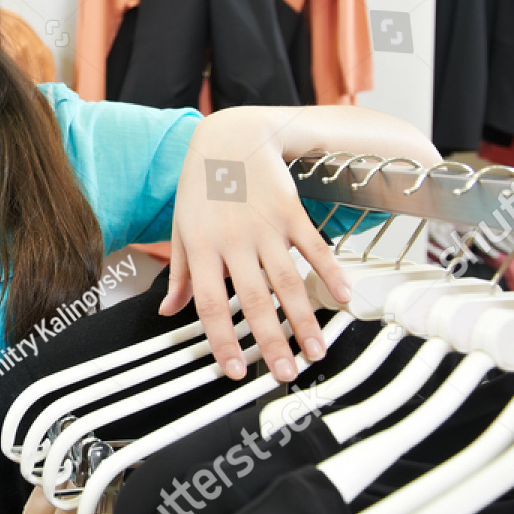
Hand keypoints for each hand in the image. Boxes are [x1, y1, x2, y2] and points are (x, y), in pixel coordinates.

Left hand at [159, 105, 438, 383]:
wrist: (229, 138)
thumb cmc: (201, 188)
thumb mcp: (181, 230)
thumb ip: (177, 274)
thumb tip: (168, 313)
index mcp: (200, 250)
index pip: (210, 306)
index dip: (222, 341)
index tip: (236, 371)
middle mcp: (232, 242)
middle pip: (253, 301)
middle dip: (271, 342)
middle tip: (286, 375)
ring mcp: (264, 226)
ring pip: (287, 281)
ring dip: (305, 319)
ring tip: (317, 351)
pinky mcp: (290, 211)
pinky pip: (313, 246)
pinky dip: (330, 272)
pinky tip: (345, 298)